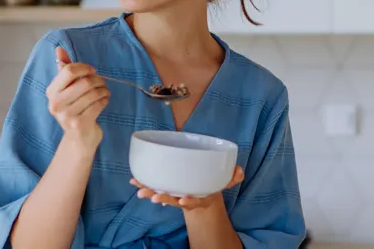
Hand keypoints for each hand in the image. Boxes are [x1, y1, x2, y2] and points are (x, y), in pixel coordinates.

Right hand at [46, 46, 110, 150]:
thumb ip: (64, 68)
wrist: (79, 138)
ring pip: (93, 93)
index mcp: (51, 92)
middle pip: (84, 82)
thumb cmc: (74, 108)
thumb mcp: (67, 88)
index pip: (68, 71)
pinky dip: (105, 100)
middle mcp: (56, 104)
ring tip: (105, 91)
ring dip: (104, 90)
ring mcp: (66, 116)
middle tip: (102, 82)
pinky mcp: (79, 125)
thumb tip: (59, 49)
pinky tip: (104, 100)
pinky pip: (98, 105)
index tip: (92, 71)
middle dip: (98, 80)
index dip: (84, 68)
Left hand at [130, 166, 244, 210]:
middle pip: (172, 200)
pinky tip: (134, 180)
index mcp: (198, 197)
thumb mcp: (223, 183)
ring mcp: (174, 195)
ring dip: (149, 191)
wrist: (202, 199)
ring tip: (138, 189)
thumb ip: (232, 178)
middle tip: (151, 197)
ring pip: (160, 195)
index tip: (183, 200)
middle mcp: (184, 198)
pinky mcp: (166, 189)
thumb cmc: (211, 187)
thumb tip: (239, 170)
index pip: (193, 201)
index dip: (188, 201)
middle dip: (161, 198)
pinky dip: (145, 184)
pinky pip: (154, 187)